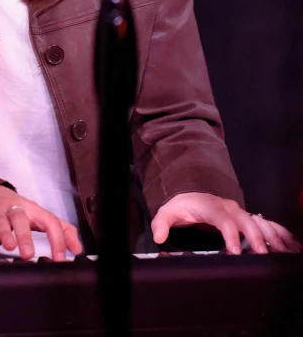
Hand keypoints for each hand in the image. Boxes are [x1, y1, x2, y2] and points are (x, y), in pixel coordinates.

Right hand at [0, 186, 81, 260]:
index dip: (56, 239)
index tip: (59, 259)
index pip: (48, 221)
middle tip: (29, 255)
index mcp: (33, 210)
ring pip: (0, 220)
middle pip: (21, 218)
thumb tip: (77, 248)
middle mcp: (15, 209)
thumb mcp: (39, 216)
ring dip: (4, 233)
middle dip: (25, 236)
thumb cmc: (17, 209)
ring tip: (9, 247)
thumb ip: (60, 229)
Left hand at [151, 192, 301, 254]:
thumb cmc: (183, 206)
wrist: (191, 193)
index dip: (230, 235)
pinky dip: (279, 232)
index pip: (223, 220)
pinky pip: (266, 222)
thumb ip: (161, 223)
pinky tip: (289, 244)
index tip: (235, 251)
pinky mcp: (246, 216)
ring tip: (283, 252)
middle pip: (246, 221)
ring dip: (272, 236)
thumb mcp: (168, 212)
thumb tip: (159, 236)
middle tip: (264, 255)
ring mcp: (240, 211)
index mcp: (211, 207)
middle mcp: (229, 208)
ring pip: (259, 221)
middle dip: (256, 237)